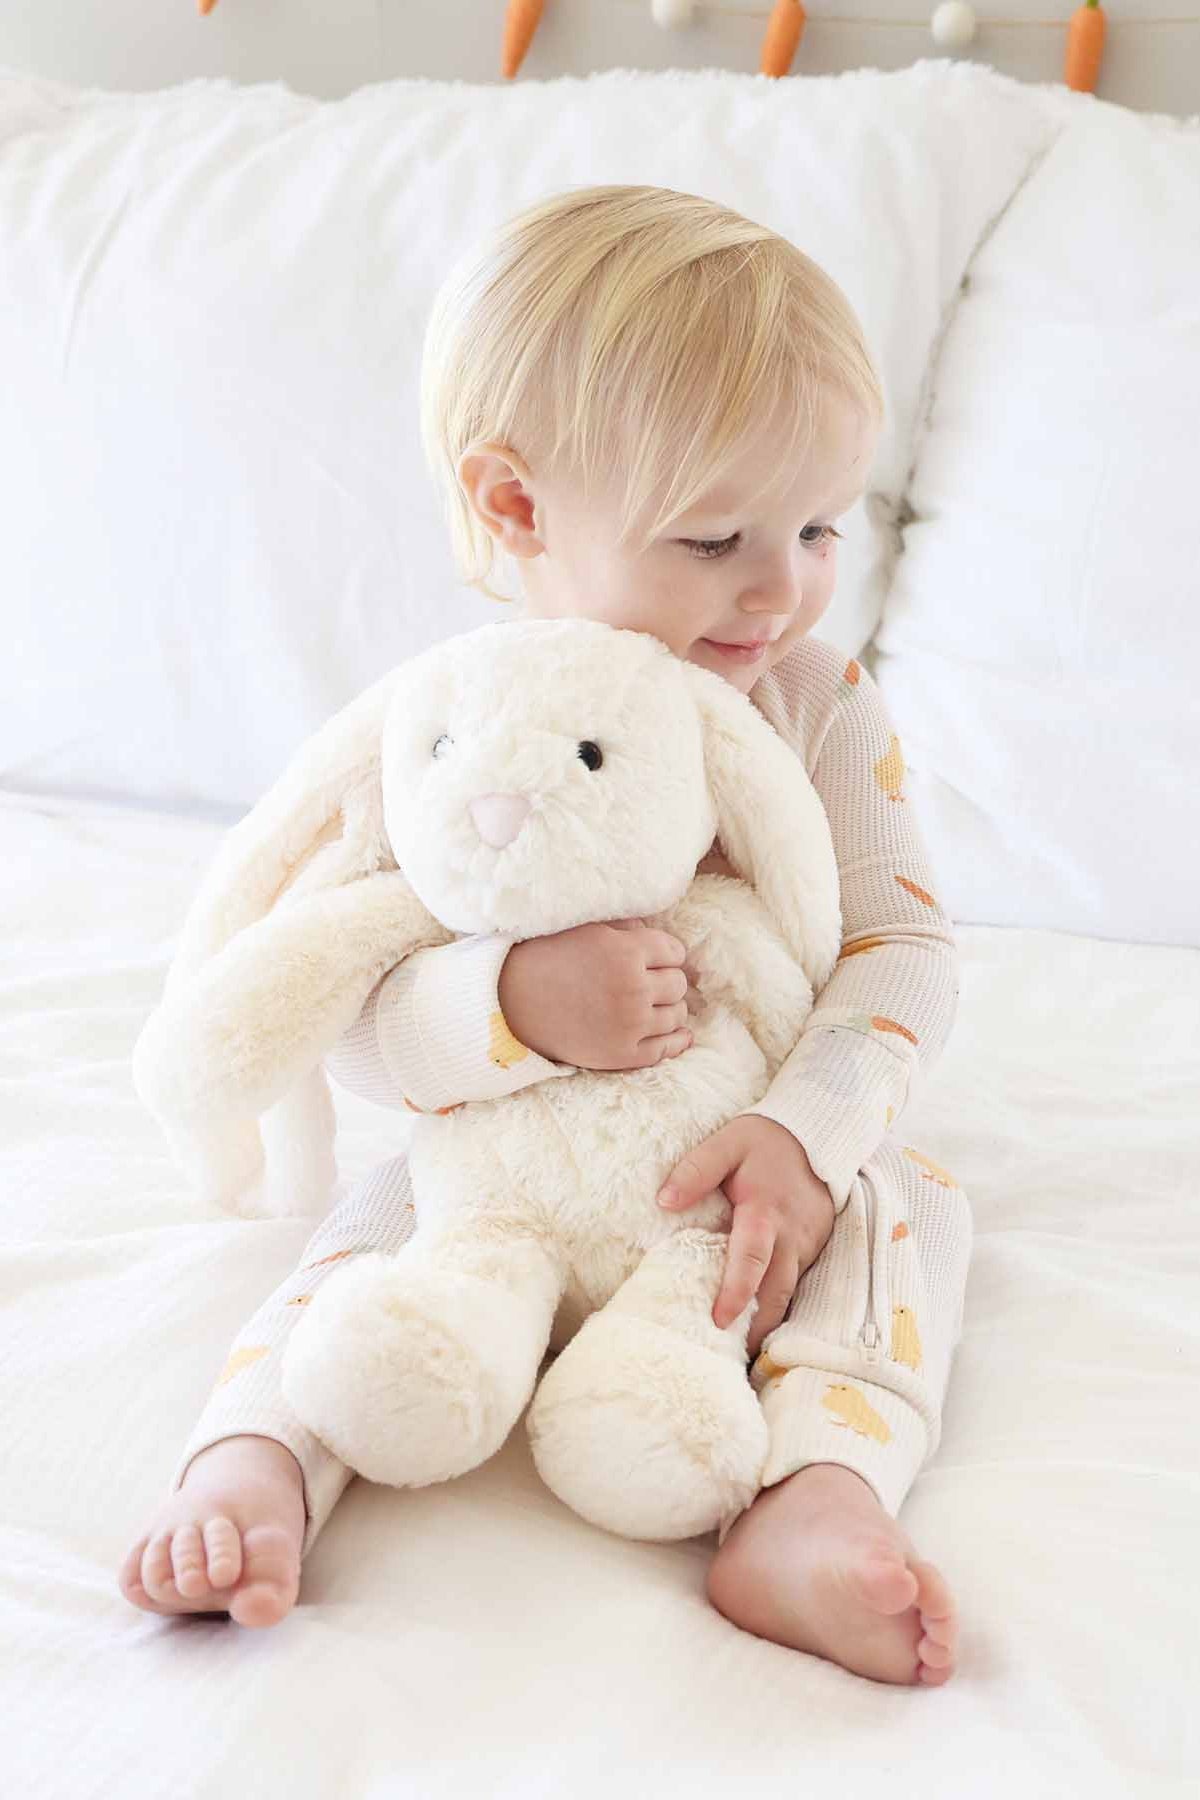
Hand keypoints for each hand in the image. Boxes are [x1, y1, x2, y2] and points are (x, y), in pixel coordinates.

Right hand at [498, 919, 701, 1071]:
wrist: (510, 1002)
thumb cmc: (548, 959)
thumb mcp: (588, 930)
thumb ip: (629, 928)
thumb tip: (662, 939)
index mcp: (626, 952)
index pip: (674, 952)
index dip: (664, 954)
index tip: (653, 959)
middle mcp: (633, 989)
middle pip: (678, 984)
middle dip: (666, 980)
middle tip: (649, 981)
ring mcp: (629, 1025)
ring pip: (676, 1015)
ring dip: (669, 1008)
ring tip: (653, 1005)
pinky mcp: (622, 1055)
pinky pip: (665, 1049)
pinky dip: (676, 1041)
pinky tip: (678, 1034)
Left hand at [657, 1115, 835, 1357]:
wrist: (816, 1133)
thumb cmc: (764, 1140)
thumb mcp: (727, 1143)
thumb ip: (696, 1170)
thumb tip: (664, 1201)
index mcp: (765, 1213)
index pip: (751, 1260)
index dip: (735, 1293)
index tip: (718, 1321)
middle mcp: (792, 1236)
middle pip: (776, 1293)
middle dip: (755, 1328)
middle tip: (729, 1357)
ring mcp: (808, 1244)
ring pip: (789, 1293)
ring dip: (768, 1321)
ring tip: (740, 1348)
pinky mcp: (816, 1247)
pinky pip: (797, 1282)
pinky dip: (779, 1302)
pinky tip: (759, 1318)